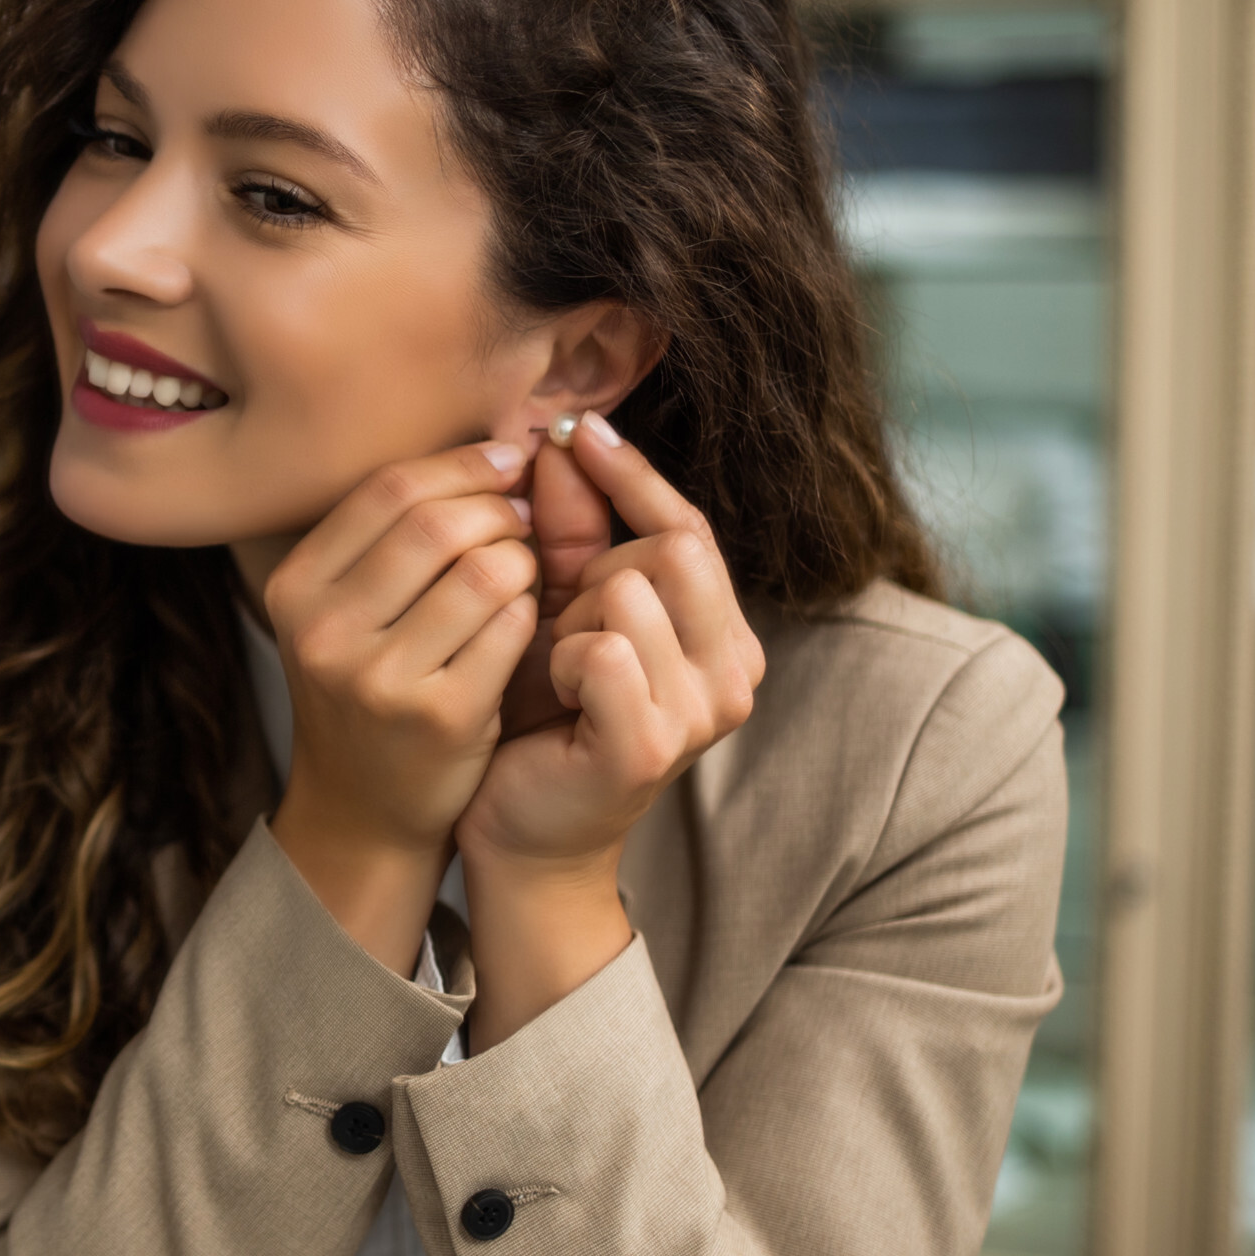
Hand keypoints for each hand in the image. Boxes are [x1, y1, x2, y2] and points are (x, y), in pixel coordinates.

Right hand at [264, 440, 539, 971]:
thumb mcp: (346, 609)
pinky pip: (510, 626)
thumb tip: (498, 444)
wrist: (364, 808)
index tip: (508, 462)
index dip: (462, 464)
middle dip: (501, 509)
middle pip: (437, 523)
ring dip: (524, 559)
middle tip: (525, 519)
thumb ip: (395, 534)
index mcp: (296, 588)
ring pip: (483, 570)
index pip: (389, 490)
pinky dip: (531, 612)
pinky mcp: (439, 715)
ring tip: (525, 571)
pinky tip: (526, 622)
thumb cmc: (369, 689)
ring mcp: (378, 677)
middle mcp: (324, 630)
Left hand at [455, 412, 761, 1046]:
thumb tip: (561, 438)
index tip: (575, 428)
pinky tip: (551, 694)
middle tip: (555, 622)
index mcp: (723, 632)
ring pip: (630, 591)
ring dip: (569, 619)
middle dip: (591, 569)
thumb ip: (571, 532)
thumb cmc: (538, 717)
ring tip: (553, 667)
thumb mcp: (560, 609)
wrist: (519, 828)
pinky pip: (603, 648)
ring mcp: (703, 712)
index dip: (632, 474)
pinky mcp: (652, 743)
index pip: (689, 526)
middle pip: (666, 548)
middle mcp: (735, 670)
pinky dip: (561, 659)